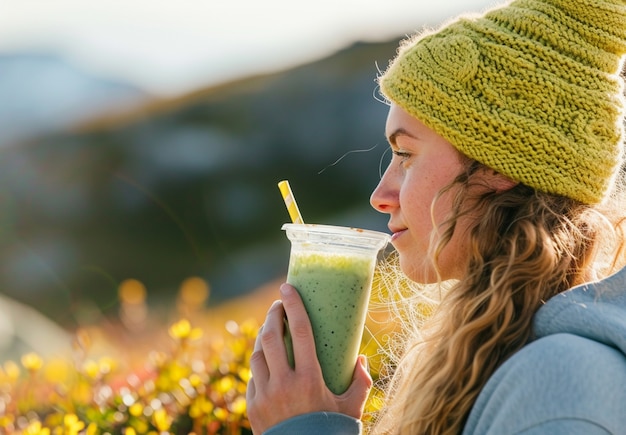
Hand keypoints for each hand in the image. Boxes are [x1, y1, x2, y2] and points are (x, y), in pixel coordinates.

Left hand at [246, 283, 371, 433]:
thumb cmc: (332, 433)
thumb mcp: (352, 409)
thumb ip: (361, 383)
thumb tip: (362, 360)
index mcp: (309, 380)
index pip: (299, 332)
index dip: (293, 306)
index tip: (287, 287)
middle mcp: (283, 384)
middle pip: (271, 336)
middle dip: (273, 314)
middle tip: (279, 305)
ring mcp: (264, 395)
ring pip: (257, 354)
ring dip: (262, 336)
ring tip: (272, 327)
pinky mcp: (253, 407)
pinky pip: (252, 376)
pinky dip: (258, 362)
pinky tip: (266, 358)